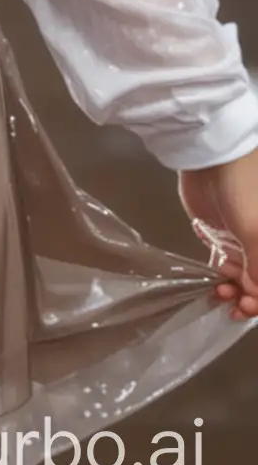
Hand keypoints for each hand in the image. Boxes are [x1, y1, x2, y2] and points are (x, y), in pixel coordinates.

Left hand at [177, 143, 257, 320]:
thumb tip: (255, 296)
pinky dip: (225, 278)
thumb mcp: (256, 232)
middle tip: (236, 306)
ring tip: (221, 293)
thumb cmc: (243, 191)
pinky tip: (217, 287)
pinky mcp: (222, 234)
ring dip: (237, 290)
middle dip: (252, 297)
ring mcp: (244, 238)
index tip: (249, 306)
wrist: (210, 158)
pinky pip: (228, 263)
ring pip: (246, 275)